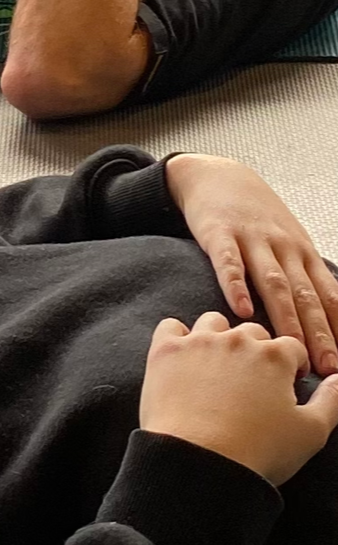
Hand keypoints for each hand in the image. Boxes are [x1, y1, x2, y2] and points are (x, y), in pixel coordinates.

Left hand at [139, 312, 337, 484]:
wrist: (198, 464)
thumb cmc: (257, 452)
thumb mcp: (312, 432)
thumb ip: (333, 400)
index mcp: (275, 356)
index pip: (292, 348)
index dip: (291, 367)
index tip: (284, 387)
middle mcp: (238, 340)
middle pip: (253, 333)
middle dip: (256, 352)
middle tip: (250, 383)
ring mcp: (199, 343)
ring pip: (213, 322)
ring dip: (219, 338)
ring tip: (217, 367)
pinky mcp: (165, 353)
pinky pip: (170, 327)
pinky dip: (177, 336)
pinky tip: (183, 358)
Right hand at [165, 154, 337, 373]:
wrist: (218, 175)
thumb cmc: (255, 219)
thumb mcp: (288, 243)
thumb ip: (301, 279)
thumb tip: (321, 325)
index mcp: (303, 254)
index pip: (329, 297)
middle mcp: (285, 247)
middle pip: (306, 295)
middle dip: (319, 334)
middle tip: (327, 368)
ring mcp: (253, 240)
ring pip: (274, 283)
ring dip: (285, 318)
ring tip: (290, 349)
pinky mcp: (219, 234)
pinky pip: (229, 263)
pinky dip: (235, 286)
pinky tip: (239, 311)